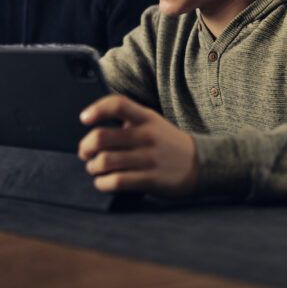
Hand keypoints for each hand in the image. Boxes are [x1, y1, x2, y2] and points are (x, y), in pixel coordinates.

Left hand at [77, 94, 197, 196]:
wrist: (203, 164)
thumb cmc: (169, 144)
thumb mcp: (154, 123)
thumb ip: (129, 121)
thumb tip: (95, 128)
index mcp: (146, 118)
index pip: (118, 104)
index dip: (96, 109)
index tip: (83, 118)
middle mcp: (146, 136)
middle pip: (102, 137)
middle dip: (85, 147)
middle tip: (84, 153)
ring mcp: (149, 158)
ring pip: (105, 161)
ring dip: (92, 167)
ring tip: (94, 168)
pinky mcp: (150, 179)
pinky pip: (116, 181)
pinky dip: (102, 183)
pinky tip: (103, 182)